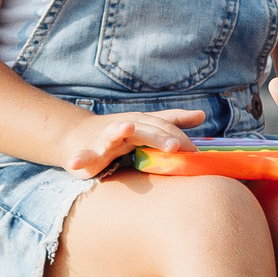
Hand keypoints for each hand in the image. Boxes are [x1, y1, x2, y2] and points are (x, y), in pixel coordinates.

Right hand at [63, 108, 205, 177]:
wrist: (77, 136)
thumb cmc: (119, 134)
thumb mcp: (146, 126)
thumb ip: (172, 121)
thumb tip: (203, 114)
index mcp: (141, 123)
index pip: (163, 129)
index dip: (179, 138)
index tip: (195, 153)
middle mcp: (124, 128)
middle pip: (144, 130)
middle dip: (158, 137)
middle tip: (175, 147)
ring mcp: (104, 140)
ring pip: (113, 134)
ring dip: (119, 130)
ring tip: (127, 127)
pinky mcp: (88, 154)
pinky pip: (83, 157)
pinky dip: (78, 158)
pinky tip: (74, 163)